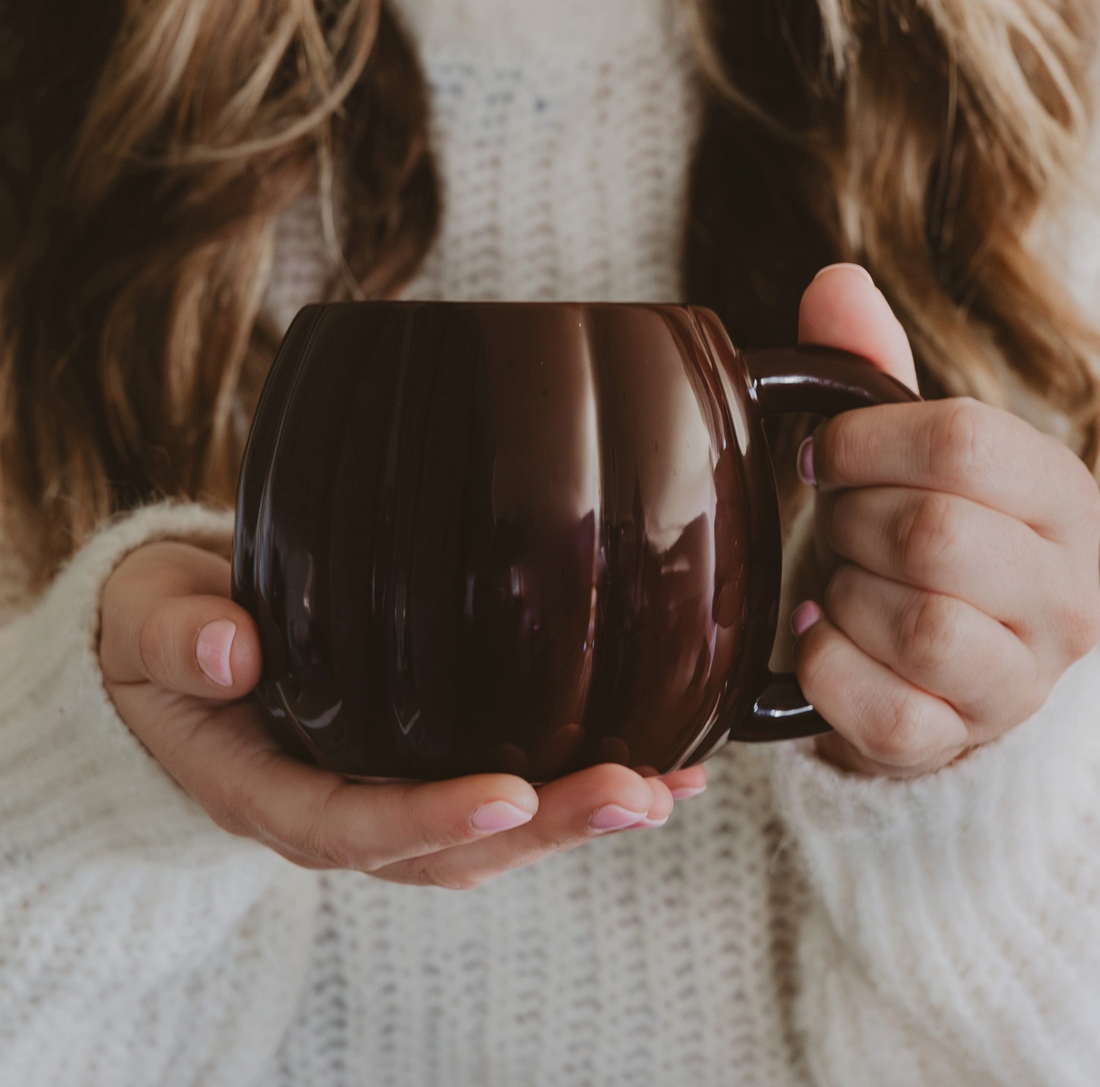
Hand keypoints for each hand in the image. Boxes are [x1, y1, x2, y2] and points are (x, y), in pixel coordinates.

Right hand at [99, 541, 705, 886]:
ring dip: (577, 819)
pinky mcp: (421, 772)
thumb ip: (178, 637)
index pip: (350, 823)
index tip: (510, 793)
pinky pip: (502, 797)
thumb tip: (230, 652)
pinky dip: (573, 791)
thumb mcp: (150, 623)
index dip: (429, 818)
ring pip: (488, 836)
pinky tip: (649, 770)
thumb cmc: (169, 632)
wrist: (187, 647)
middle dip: (544, 830)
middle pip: (444, 846)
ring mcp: (385, 798)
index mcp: (267, 789)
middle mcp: (336, 811)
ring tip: (664, 792)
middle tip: (634, 797)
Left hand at [790, 264, 1099, 776]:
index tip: (826, 457)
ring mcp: (1019, 682)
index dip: (864, 443)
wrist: (944, 666)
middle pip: (930, 534)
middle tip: (842, 529)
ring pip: (909, 622)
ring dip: (842, 593)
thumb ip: (873, 369)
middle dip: (851, 524)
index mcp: (1067, 503)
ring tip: (845, 585)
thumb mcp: (913, 452)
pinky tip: (829, 638)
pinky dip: (823, 661)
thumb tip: (833, 284)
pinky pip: (868, 701)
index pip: (963, 444)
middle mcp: (1069, 596)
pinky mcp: (952, 739)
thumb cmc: (927, 542)